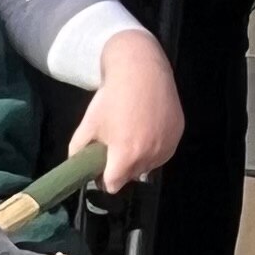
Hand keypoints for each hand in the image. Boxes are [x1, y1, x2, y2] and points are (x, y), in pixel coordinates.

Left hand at [80, 29, 182, 190]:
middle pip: (131, 176)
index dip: (104, 178)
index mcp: (126, 156)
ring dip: (140, 157)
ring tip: (133, 133)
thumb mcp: (88, 123)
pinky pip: (163, 151)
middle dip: (122, 167)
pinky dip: (155, 146)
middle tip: (116, 145)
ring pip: (149, 165)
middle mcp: (149, 155)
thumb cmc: (112, 97)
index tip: (101, 166)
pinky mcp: (178, 133)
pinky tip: (148, 127)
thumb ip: (78, 150)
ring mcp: (167, 145)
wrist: (141, 69)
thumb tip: (76, 165)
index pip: (113, 186)